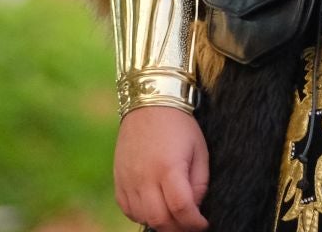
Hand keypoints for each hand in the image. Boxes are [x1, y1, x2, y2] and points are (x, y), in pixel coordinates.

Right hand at [115, 105, 209, 231]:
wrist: (148, 103)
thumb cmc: (179, 125)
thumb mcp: (199, 149)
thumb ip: (199, 182)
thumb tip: (195, 207)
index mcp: (169, 167)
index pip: (182, 208)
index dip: (195, 223)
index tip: (203, 223)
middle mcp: (145, 176)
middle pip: (160, 219)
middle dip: (178, 228)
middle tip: (189, 225)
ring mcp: (128, 179)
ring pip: (142, 217)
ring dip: (160, 222)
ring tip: (173, 216)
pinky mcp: (118, 179)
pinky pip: (128, 209)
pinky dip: (142, 215)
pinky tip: (154, 207)